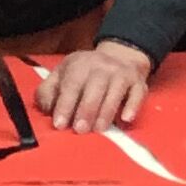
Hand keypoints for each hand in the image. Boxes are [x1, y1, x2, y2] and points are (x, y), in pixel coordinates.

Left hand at [35, 40, 152, 132]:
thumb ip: (48, 92)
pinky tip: (126, 119)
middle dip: (86, 110)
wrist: (120, 55)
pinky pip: (137, 94)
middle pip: (94, 87)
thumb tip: (46, 109)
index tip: (59, 124)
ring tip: (99, 129)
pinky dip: (132, 106)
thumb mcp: (61, 75)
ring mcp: (121, 74)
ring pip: (115, 92)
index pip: (71, 85)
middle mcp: (101, 67)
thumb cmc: (84, 74)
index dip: (65, 105)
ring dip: (106, 112)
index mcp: (79, 65)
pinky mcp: (138, 83)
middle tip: (80, 130)